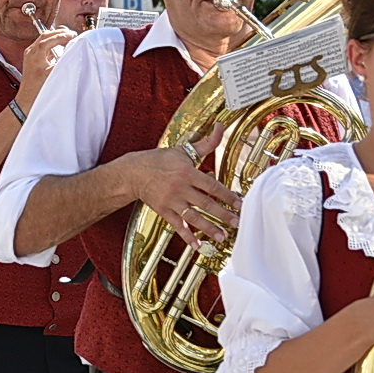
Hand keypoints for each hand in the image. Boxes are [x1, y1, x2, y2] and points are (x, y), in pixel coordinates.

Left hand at [18, 27, 75, 95]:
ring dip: (55, 38)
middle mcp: (30, 52)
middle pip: (45, 36)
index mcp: (35, 54)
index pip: (49, 39)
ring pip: (43, 40)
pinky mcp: (31, 59)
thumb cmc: (37, 89)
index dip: (62, 36)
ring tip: (67, 39)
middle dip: (59, 33)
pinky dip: (52, 45)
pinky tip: (59, 48)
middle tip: (71, 34)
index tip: (72, 35)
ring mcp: (30, 55)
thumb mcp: (52, 74)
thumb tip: (72, 52)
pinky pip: (42, 47)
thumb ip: (62, 61)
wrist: (27, 99)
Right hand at [125, 122, 238, 247]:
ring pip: (193, 217)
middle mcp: (180, 188)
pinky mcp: (164, 211)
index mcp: (188, 172)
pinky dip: (187, 236)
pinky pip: (177, 226)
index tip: (239, 204)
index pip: (212, 186)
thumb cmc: (161, 160)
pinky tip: (198, 245)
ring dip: (208, 228)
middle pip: (206, 203)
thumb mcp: (184, 150)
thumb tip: (220, 127)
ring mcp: (172, 201)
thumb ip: (206, 143)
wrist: (134, 173)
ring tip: (222, 236)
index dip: (227, 195)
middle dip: (223, 215)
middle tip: (236, 223)